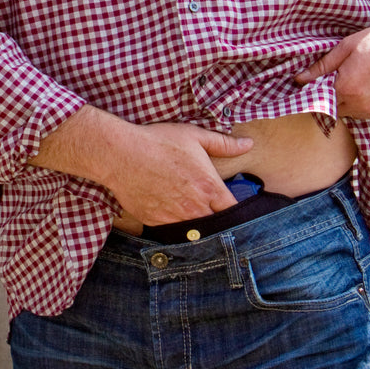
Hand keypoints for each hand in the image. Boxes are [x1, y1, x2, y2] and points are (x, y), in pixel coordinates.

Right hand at [102, 122, 253, 225]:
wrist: (122, 154)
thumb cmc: (159, 142)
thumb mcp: (195, 136)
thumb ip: (224, 144)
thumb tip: (248, 144)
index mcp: (209, 187)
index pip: (234, 211)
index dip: (236, 210)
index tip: (232, 205)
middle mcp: (195, 208)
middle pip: (217, 226)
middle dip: (217, 219)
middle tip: (213, 210)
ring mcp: (175, 218)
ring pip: (196, 232)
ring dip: (198, 224)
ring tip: (192, 211)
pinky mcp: (156, 223)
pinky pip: (173, 231)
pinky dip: (176, 225)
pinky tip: (172, 211)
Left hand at [293, 20, 369, 120]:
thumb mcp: (348, 46)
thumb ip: (322, 66)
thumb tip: (300, 79)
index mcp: (347, 87)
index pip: (319, 99)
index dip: (316, 90)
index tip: (316, 82)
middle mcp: (361, 105)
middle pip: (334, 108)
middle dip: (333, 95)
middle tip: (342, 77)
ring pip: (352, 112)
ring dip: (351, 100)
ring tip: (363, 79)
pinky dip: (368, 104)